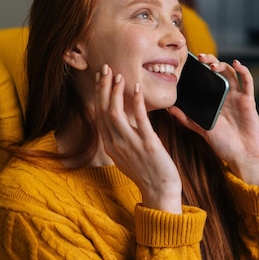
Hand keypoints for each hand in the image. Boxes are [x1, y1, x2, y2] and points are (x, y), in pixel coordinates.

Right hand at [94, 64, 182, 212]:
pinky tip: (137, 90)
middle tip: (105, 68)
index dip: (99, 95)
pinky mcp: (147, 144)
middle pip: (103, 110)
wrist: (159, 191)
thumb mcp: (126, 155)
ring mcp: (130, 144)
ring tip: (118, 76)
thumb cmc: (146, 172)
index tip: (100, 78)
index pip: (99, 115)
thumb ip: (121, 138)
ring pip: (115, 113)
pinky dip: (136, 103)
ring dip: (115, 92)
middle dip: (103, 88)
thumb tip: (121, 122)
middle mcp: (116, 144)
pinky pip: (139, 120)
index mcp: (110, 145)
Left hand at [169, 55, 258, 185]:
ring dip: (222, 65)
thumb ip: (186, 119)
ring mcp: (237, 97)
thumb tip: (168, 108)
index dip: (199, 69)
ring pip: (230, 74)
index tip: (187, 62)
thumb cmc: (223, 145)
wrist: (242, 157)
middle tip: (199, 58)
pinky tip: (236, 64)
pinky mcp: (248, 101)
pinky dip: (243, 71)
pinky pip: (247, 82)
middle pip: (218, 72)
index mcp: (214, 101)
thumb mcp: (201, 130)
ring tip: (211, 65)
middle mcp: (225, 96)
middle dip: (209, 61)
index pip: (205, 79)